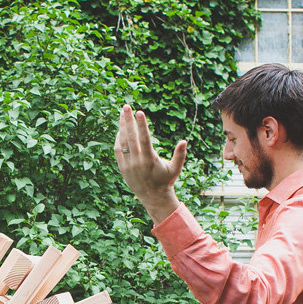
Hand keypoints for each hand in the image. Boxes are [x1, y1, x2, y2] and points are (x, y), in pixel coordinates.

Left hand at [114, 105, 186, 223]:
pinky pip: (118, 150)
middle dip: (128, 120)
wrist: (153, 197)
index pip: (144, 138)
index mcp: (150, 160)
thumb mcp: (175, 168)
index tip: (139, 112)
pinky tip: (120, 129)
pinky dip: (118, 139)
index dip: (141, 125)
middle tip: (126, 106)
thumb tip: (184, 141)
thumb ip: (180, 155)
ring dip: (122, 126)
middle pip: (131, 137)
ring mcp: (128, 164)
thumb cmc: (166, 180)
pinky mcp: (122, 168)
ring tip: (123, 113)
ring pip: (123, 142)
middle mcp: (137, 161)